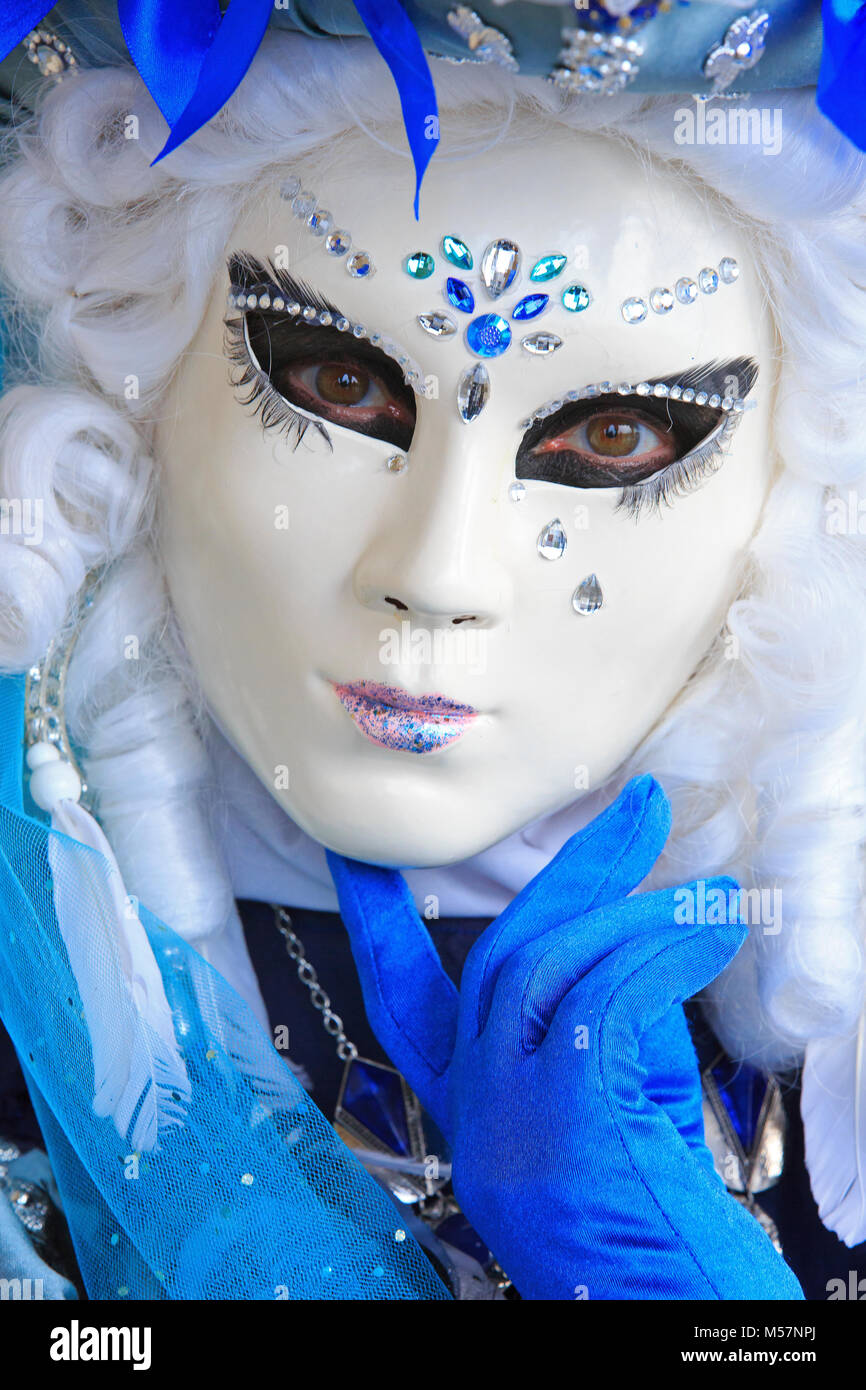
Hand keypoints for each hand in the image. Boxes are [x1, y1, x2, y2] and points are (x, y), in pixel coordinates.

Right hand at [327, 777, 802, 1299]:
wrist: (658, 1313)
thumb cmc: (643, 1218)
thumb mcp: (592, 1109)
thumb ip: (581, 1022)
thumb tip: (622, 929)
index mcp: (473, 1107)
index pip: (402, 1000)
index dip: (375, 922)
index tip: (353, 855)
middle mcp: (478, 1107)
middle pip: (502, 954)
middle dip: (573, 871)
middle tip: (638, 806)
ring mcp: (513, 1113)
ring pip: (550, 966)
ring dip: (639, 917)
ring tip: (713, 900)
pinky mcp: (565, 1117)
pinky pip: (605, 997)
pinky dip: (663, 953)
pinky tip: (710, 934)